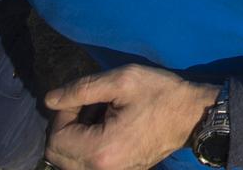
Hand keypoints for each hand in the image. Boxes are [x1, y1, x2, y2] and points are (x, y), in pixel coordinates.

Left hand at [44, 64, 218, 169]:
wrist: (193, 115)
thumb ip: (82, 89)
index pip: (55, 139)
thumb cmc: (160, 93)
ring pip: (70, 162)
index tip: (82, 97)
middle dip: (65, 127)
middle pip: (57, 155)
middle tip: (88, 105)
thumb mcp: (122, 80)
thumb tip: (49, 99)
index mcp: (100, 150)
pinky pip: (88, 165)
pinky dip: (87, 147)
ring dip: (75, 137)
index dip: (62, 113)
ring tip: (98, 115)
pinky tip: (106, 127)